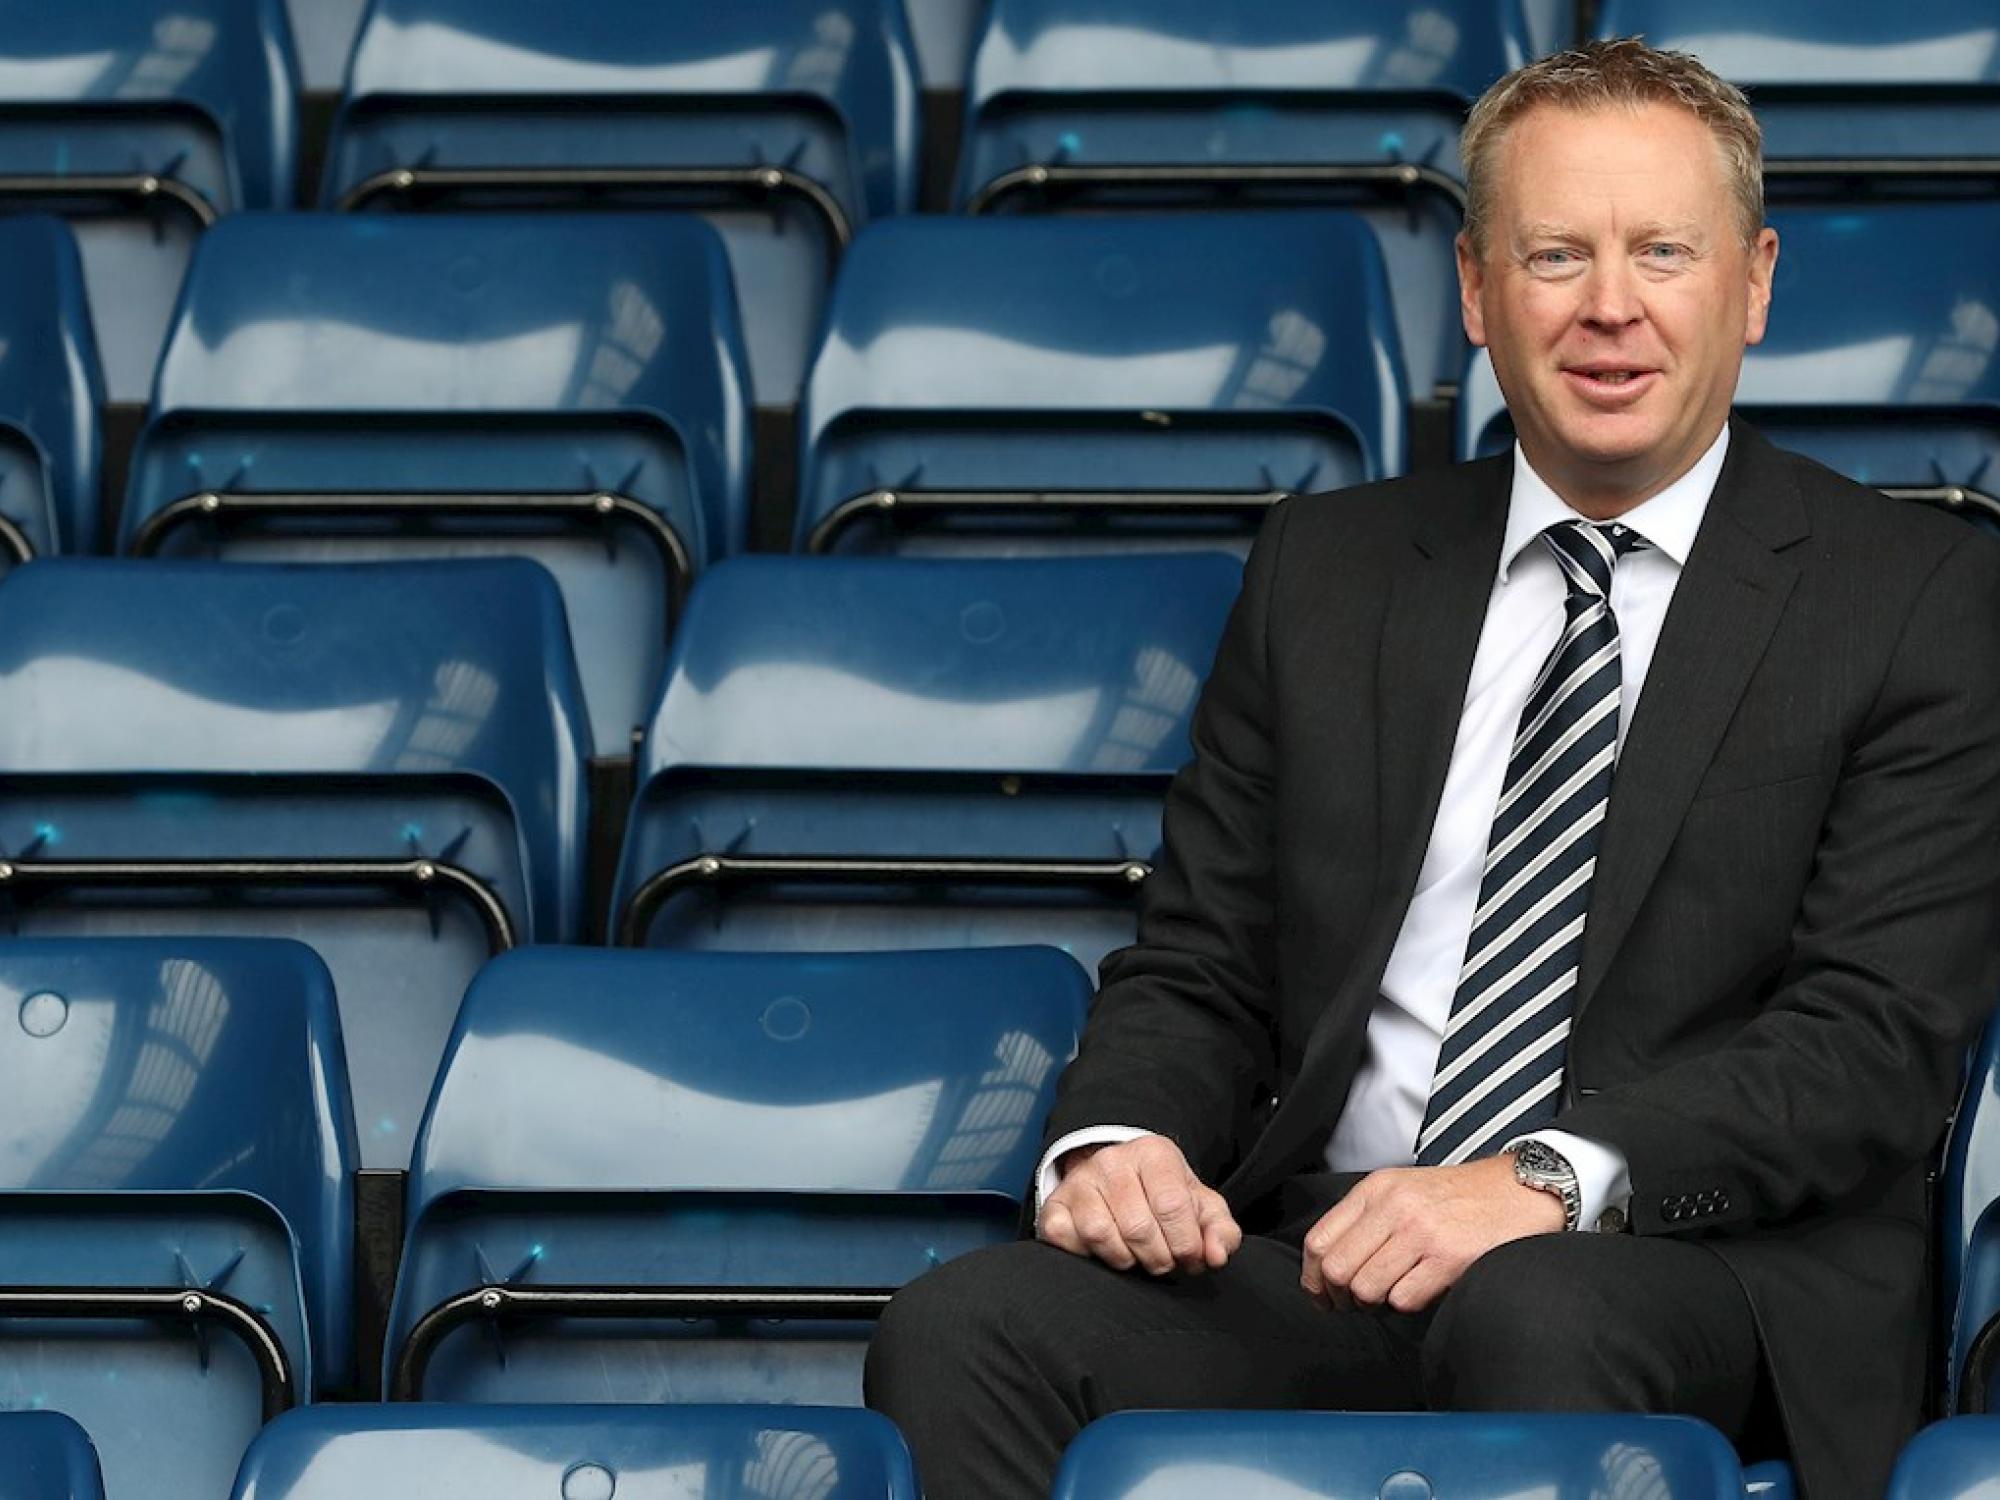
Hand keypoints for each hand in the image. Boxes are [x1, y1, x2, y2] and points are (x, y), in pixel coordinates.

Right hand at [1038, 1135, 1242, 1275]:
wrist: (1119, 1181)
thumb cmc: (1164, 1198)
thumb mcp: (1201, 1208)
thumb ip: (1221, 1232)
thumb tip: (1217, 1255)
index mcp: (1153, 1154)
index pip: (1172, 1205)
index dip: (1186, 1243)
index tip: (1191, 1258)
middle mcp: (1112, 1160)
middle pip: (1138, 1228)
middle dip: (1159, 1259)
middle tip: (1165, 1262)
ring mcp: (1079, 1181)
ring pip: (1102, 1235)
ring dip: (1126, 1260)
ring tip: (1138, 1256)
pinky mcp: (1055, 1205)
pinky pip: (1068, 1240)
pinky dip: (1090, 1256)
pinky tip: (1107, 1251)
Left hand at [1299, 1157, 1564, 1313]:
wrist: (1519, 1189)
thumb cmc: (1460, 1196)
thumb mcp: (1403, 1190)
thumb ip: (1366, 1219)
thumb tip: (1328, 1266)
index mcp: (1375, 1189)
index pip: (1319, 1240)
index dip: (1313, 1278)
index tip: (1322, 1295)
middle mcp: (1393, 1207)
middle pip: (1337, 1269)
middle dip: (1341, 1297)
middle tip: (1356, 1303)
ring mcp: (1421, 1232)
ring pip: (1366, 1288)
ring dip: (1375, 1303)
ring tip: (1392, 1294)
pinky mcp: (1448, 1258)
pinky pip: (1404, 1299)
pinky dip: (1407, 1304)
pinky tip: (1422, 1289)